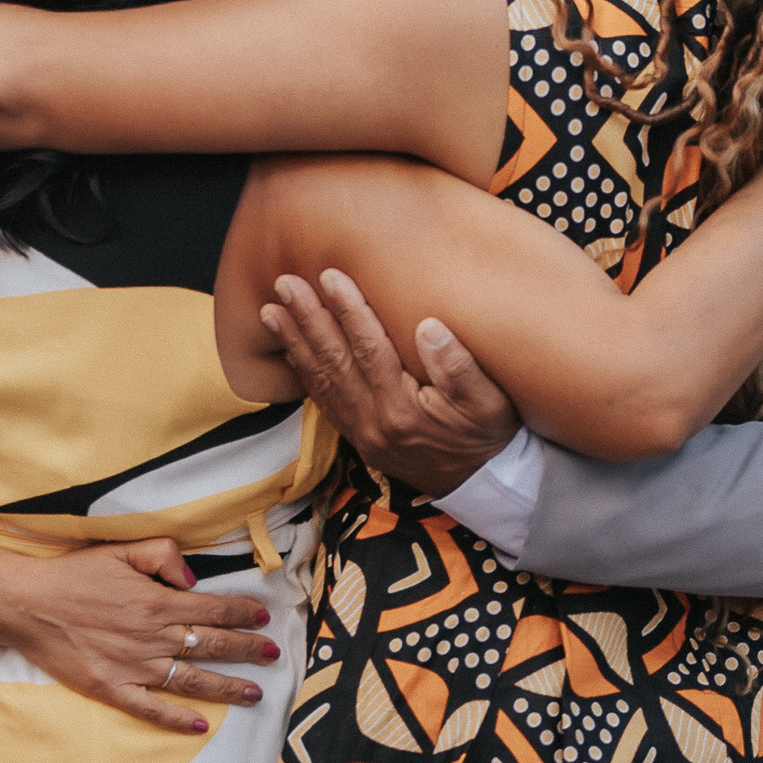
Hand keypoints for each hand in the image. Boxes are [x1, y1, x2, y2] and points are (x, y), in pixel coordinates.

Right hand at [3, 537, 279, 735]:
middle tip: (273, 655)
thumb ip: (163, 555)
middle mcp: (151, 636)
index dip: (242, 612)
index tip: (264, 617)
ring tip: (254, 693)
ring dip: (226, 687)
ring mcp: (133, 666)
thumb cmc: (76, 574)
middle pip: (210, 645)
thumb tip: (194, 580)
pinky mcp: (111, 689)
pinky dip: (176, 719)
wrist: (29, 605)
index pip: (212, 608)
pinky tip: (199, 725)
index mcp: (157, 601)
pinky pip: (150, 708)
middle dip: (247, 650)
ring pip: (191, 680)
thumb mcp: (123, 550)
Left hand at [260, 268, 520, 498]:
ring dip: (295, 342)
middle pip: (334, 361)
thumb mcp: (490, 403)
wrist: (482, 485)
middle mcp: (374, 421)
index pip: (369, 349)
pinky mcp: (359, 437)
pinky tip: (289, 350)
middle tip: (285, 283)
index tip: (330, 276)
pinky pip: (324, 401)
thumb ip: (460, 367)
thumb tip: (429, 327)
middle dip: (308, 319)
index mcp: (403, 409)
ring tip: (271, 310)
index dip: (348, 310)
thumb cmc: (489, 435)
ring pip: (322, 380)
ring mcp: (362, 432)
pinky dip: (304, 373)